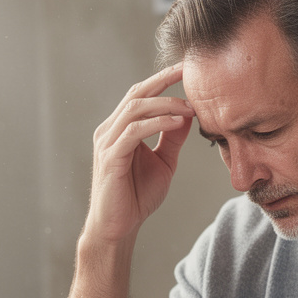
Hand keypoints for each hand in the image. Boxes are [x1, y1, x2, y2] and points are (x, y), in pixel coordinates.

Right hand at [86, 62, 195, 243]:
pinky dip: (156, 123)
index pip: (141, 95)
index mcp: (120, 129)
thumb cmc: (137, 197)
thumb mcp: (164, 162)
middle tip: (189, 73)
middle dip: (163, 81)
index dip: (162, 79)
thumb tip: (188, 114)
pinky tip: (177, 122)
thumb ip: (173, 138)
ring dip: (165, 104)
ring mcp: (108, 143)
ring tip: (190, 106)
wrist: (118, 228)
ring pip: (135, 109)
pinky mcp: (110, 158)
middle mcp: (110, 131)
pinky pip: (134, 132)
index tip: (186, 69)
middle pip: (136, 95)